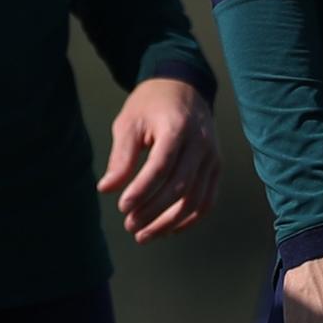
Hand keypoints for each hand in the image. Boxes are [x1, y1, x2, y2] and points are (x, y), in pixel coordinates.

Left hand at [99, 76, 217, 242]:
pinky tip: (168, 230)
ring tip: (144, 235)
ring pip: (195, 199)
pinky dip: (189, 219)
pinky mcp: (216, 167)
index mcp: (177, 127)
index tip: (122, 206)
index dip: (142, 190)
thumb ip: (121, 156)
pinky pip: (207, 200)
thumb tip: (106, 189)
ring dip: (169, 222)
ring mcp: (212, 156)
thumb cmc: (151, 105)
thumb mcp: (130, 122)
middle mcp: (201, 143)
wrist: (184, 87)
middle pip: (180, 186)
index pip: (161, 166)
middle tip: (130, 225)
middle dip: (153, 211)